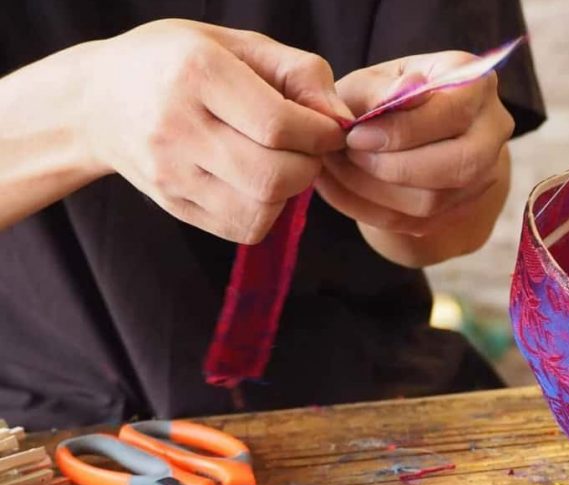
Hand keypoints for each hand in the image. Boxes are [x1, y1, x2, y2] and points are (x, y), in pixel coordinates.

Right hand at [81, 19, 351, 242]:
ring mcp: (171, 174)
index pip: (280, 125)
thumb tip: (342, 120)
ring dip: (290, 191)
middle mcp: (178, 127)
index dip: (321, 134)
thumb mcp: (239, 44)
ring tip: (281, 162)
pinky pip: (244, 227)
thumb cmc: (181, 63)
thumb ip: (301, 73)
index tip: (328, 128)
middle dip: (310, 165)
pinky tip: (256, 181)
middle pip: (274, 176)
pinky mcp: (173, 206)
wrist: (97, 101)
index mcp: (197, 73)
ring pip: (262, 209)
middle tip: (308, 148)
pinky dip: (266, 210)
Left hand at [317, 51, 513, 243]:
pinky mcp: (462, 206)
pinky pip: (416, 223)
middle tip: (349, 156)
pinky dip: (370, 210)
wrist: (403, 128)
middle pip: (458, 165)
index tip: (356, 136)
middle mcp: (493, 129)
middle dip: (393, 168)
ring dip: (375, 191)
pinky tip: (341, 189)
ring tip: (338, 170)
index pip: (452, 113)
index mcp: (477, 82)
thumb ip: (381, 89)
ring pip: (434, 201)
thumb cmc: (383, 95)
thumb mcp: (373, 80)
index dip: (402, 131)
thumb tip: (401, 93)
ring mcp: (484, 172)